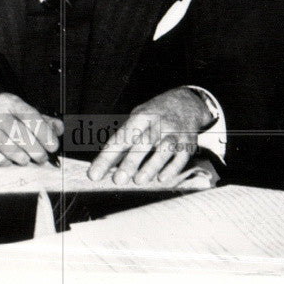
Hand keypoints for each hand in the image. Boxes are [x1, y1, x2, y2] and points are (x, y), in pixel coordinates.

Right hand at [0, 93, 63, 165]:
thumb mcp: (19, 114)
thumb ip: (42, 120)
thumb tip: (59, 128)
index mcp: (8, 101)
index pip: (31, 116)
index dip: (45, 133)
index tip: (54, 146)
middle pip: (20, 133)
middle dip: (36, 149)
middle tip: (42, 158)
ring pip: (8, 147)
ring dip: (22, 157)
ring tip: (26, 160)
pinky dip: (6, 161)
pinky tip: (10, 161)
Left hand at [88, 87, 211, 185]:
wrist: (187, 102)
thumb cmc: (155, 115)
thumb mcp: (138, 116)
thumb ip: (124, 138)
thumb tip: (106, 165)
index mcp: (142, 116)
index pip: (122, 137)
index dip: (107, 156)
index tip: (94, 174)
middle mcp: (160, 123)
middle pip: (145, 142)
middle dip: (131, 161)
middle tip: (118, 180)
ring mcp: (176, 132)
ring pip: (165, 148)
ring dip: (152, 165)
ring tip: (139, 180)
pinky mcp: (188, 143)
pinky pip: (182, 156)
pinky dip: (173, 168)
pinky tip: (162, 178)